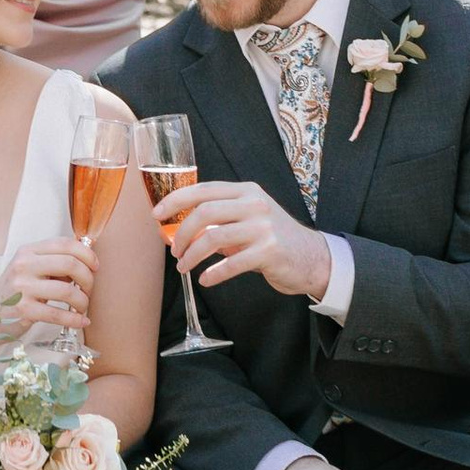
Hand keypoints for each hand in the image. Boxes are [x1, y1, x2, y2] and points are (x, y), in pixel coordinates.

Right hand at [0, 237, 99, 332]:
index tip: (95, 266)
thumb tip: (87, 262)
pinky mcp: (24, 310)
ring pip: (67, 290)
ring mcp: (23, 288)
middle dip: (88, 278)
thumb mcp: (29, 269)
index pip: (65, 244)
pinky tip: (82, 321)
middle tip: (89, 289)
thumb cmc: (15, 292)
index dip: (86, 254)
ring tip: (82, 306)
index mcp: (28, 251)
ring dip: (82, 301)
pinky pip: (58, 314)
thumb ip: (53, 263)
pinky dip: (75, 319)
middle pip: (70, 264)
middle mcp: (24, 265)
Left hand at [154, 177, 331, 303]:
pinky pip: (230, 264)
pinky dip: (213, 274)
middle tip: (173, 250)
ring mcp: (263, 228)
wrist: (312, 257)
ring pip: (212, 238)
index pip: (203, 190)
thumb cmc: (275, 239)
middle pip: (204, 213)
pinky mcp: (269, 252)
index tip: (157, 214)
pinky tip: (206, 280)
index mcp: (246, 192)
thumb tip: (182, 229)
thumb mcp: (250, 218)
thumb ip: (221, 219)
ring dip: (191, 255)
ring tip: (184, 267)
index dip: (175, 200)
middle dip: (181, 233)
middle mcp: (254, 205)